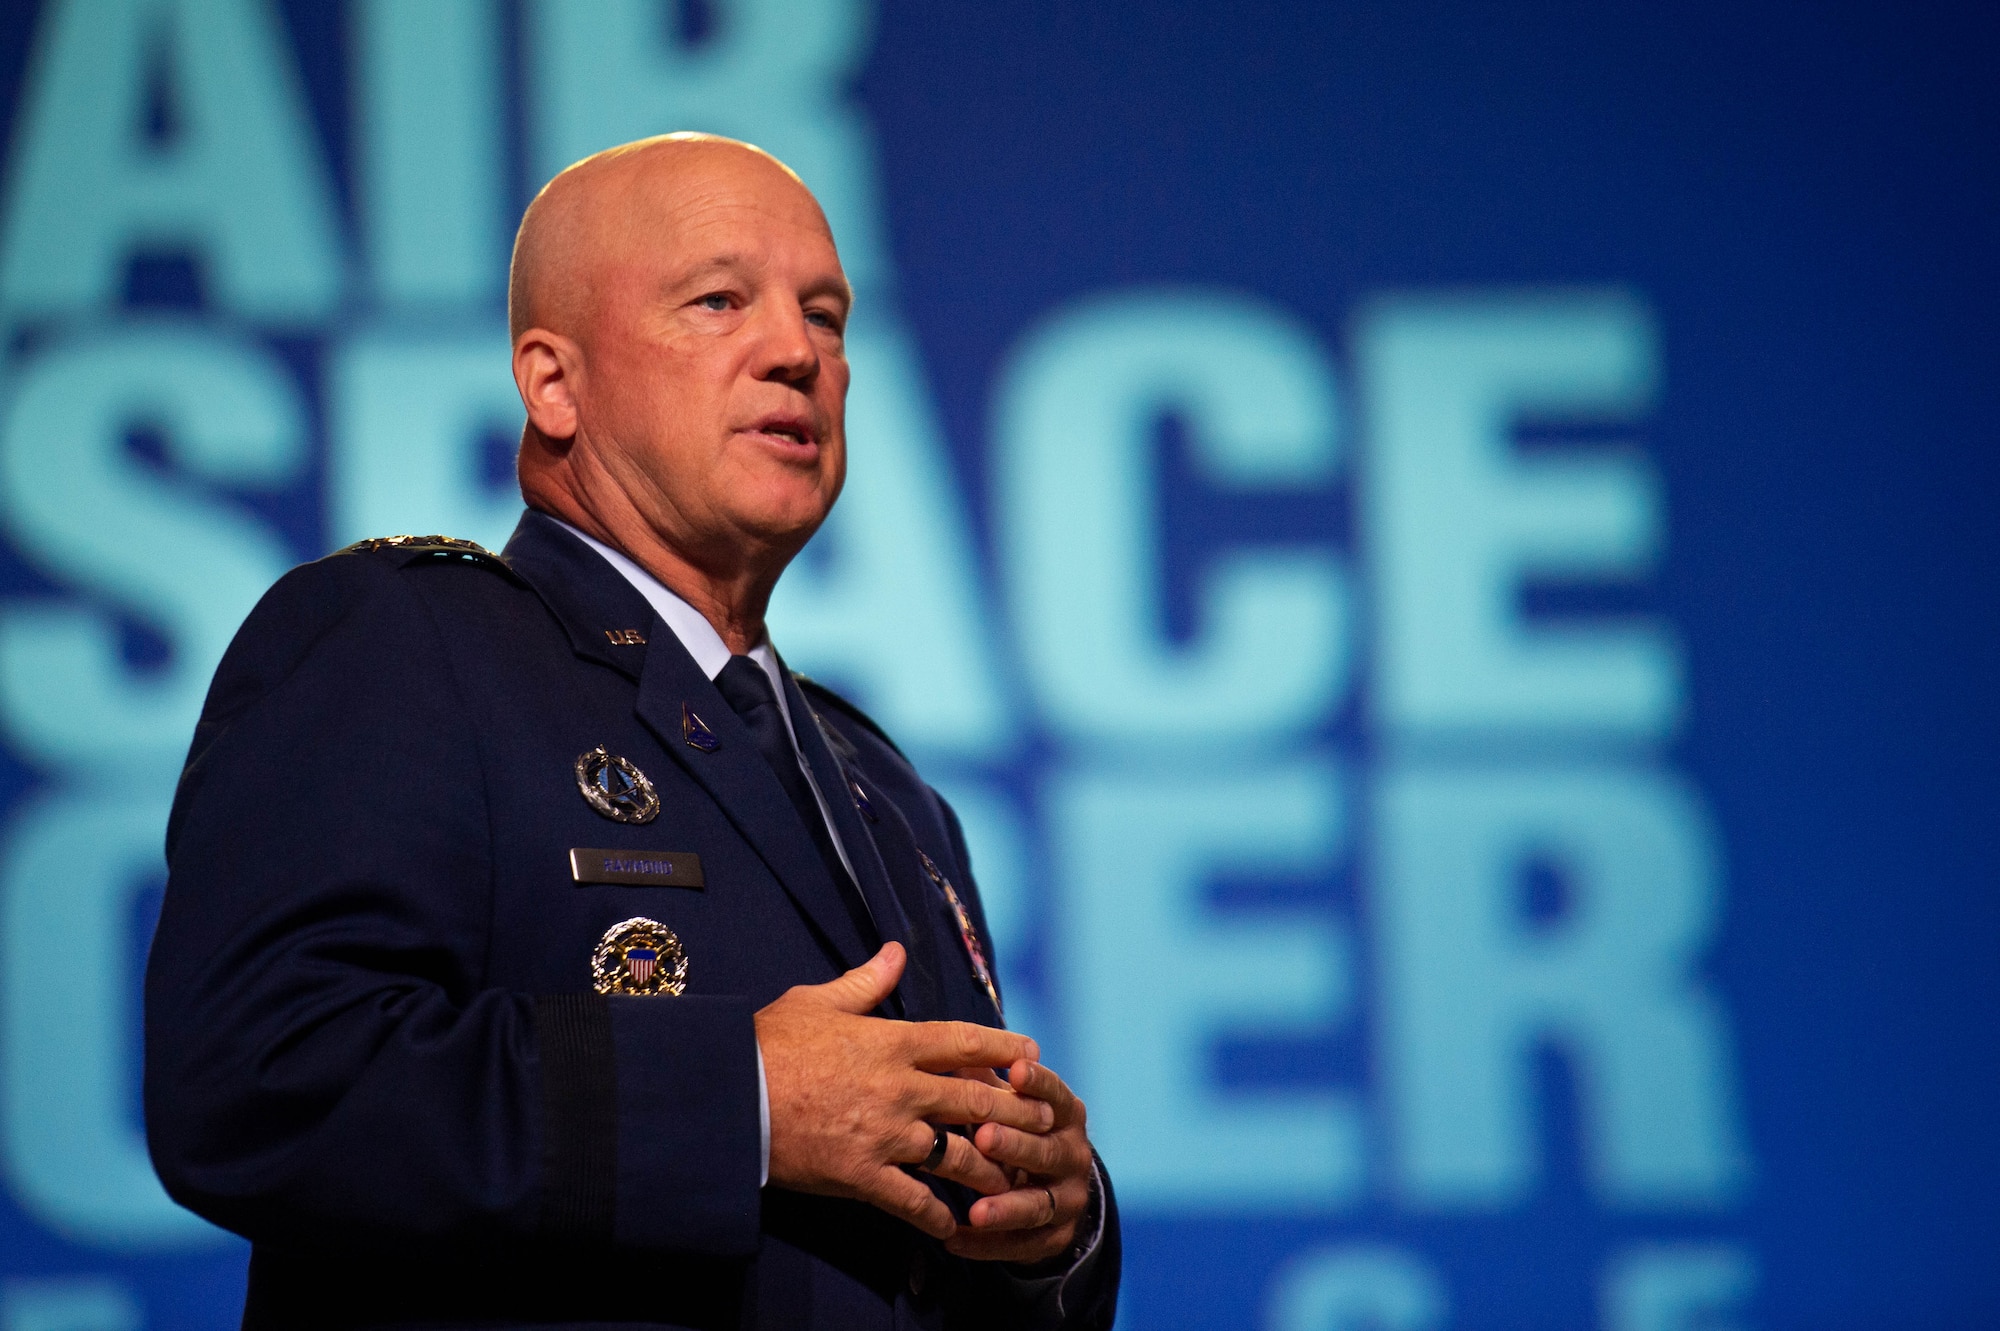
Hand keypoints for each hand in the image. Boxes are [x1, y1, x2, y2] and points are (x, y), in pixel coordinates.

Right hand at [755, 943, 1053, 1238]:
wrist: (729, 1096)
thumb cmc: (769, 1043)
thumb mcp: (817, 1002)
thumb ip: (865, 982)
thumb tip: (896, 952)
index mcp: (892, 1042)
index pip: (963, 1041)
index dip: (1004, 1048)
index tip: (1033, 1056)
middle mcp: (900, 1088)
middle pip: (975, 1099)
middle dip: (1016, 1112)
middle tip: (1045, 1122)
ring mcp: (885, 1134)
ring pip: (957, 1154)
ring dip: (989, 1169)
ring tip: (1012, 1180)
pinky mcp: (862, 1174)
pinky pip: (913, 1201)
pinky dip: (938, 1215)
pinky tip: (954, 1225)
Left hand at [945, 1059, 1094, 1264]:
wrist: (1050, 1189)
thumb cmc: (1017, 1131)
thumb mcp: (1008, 1105)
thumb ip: (986, 1083)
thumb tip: (952, 1051)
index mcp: (1067, 1116)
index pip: (1057, 1097)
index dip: (1039, 1083)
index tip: (1016, 1069)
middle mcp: (1074, 1156)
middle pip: (1047, 1151)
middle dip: (1016, 1145)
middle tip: (984, 1137)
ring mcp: (1069, 1200)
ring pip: (1039, 1204)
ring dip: (1007, 1207)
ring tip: (976, 1211)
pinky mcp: (1055, 1238)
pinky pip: (1022, 1245)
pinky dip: (987, 1245)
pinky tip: (954, 1240)